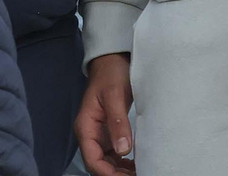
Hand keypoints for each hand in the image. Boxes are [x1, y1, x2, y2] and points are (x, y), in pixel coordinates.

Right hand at [76, 53, 136, 174]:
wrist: (112, 61)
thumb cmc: (111, 75)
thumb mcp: (115, 96)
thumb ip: (117, 122)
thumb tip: (123, 150)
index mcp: (86, 127)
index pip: (93, 161)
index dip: (109, 174)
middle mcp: (90, 135)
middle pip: (99, 165)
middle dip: (117, 175)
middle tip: (140, 174)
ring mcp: (99, 135)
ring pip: (106, 164)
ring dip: (121, 172)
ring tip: (141, 171)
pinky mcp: (108, 134)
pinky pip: (113, 157)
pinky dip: (124, 165)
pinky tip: (136, 165)